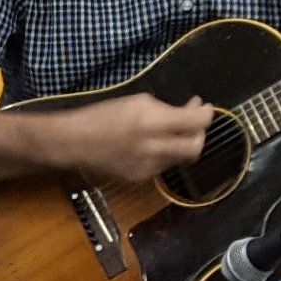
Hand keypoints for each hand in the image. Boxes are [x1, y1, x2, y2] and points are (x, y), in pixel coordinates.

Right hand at [55, 93, 213, 187]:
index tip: (204, 106)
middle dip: (201, 134)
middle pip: (196, 147)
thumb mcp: (135, 102)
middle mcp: (155, 147)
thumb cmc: (101, 115)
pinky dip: (164, 154)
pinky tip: (152, 145)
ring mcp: (149, 167)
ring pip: (181, 159)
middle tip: (195, 122)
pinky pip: (163, 166)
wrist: (74, 143)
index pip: (196, 122)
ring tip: (174, 131)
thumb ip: (164, 109)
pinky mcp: (141, 178)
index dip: (206, 113)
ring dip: (183, 144)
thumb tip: (185, 112)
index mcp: (152, 122)